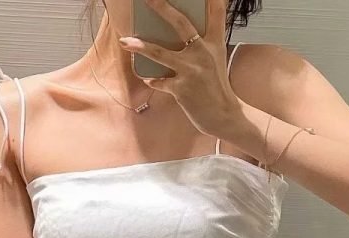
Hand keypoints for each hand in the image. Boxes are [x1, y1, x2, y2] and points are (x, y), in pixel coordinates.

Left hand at [118, 0, 242, 137]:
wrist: (223, 115)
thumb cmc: (216, 87)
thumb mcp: (216, 59)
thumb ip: (204, 42)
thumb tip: (183, 33)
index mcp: (215, 43)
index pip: (216, 11)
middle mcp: (204, 53)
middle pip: (181, 23)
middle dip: (162, 8)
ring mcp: (192, 70)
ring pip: (160, 53)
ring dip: (141, 47)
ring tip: (125, 42)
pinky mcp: (182, 89)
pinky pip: (160, 81)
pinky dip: (153, 80)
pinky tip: (148, 78)